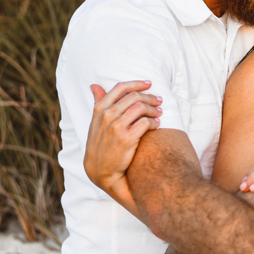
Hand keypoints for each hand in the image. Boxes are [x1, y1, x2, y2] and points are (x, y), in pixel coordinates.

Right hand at [84, 80, 161, 210]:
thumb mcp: (95, 122)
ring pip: (141, 108)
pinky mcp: (127, 139)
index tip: (149, 83)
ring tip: (159, 113)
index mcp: (99, 109)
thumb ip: (98, 102)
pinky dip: (154, 122)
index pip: (121, 88)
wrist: (100, 169)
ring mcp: (116, 127)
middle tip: (159, 101)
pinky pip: (145, 123)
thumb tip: (94, 85)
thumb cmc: (100, 143)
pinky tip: (157, 125)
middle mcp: (107, 116)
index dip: (137, 83)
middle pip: (134, 97)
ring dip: (154, 109)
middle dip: (150, 97)